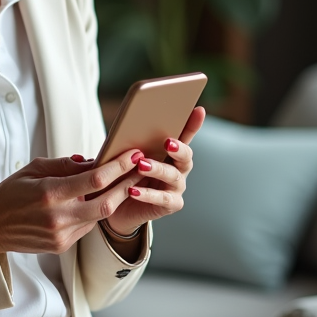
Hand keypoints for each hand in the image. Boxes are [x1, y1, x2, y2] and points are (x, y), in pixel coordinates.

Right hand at [0, 148, 142, 254]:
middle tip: (143, 169)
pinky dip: (96, 211)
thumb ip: (65, 165)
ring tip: (129, 181)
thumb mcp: (33, 169)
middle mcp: (58, 217)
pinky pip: (88, 226)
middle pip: (106, 202)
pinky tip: (102, 199)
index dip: (118, 166)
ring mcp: (61, 235)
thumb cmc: (11, 193)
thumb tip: (92, 160)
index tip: (133, 153)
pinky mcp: (62, 246)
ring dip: (116, 198)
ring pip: (99, 216)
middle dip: (128, 184)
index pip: (94, 179)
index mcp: (49, 193)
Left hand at [104, 105, 206, 236]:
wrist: (118, 206)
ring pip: (173, 176)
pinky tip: (132, 190)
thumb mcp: (123, 156)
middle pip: (185, 156)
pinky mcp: (171, 205)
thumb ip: (127, 143)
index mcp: (170, 152)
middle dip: (178, 148)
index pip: (184, 134)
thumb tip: (123, 126)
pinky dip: (147, 194)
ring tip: (141, 165)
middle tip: (166, 142)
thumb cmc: (122, 175)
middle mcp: (179, 168)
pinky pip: (162, 198)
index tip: (198, 110)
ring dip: (157, 169)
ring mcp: (176, 187)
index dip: (192, 123)